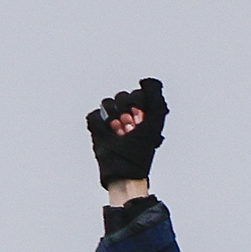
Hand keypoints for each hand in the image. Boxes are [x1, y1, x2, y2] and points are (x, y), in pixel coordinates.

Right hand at [88, 78, 166, 195]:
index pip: (137, 95)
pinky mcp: (96, 127)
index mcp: (143, 113)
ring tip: (119, 133)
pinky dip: (100, 125)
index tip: (141, 121)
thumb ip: (156, 98)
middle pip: (122, 97)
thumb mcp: (154, 122)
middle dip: (126, 113)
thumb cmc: (141, 150)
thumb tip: (144, 80)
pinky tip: (108, 135)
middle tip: (130, 129)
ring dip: (114, 119)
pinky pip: (94, 115)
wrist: (123, 171)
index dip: (139, 106)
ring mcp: (111, 120)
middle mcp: (127, 114)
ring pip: (107, 103)